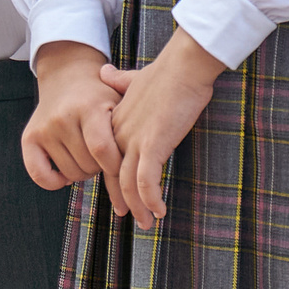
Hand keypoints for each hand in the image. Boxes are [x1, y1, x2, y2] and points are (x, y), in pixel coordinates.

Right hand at [21, 40, 125, 197]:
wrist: (68, 77)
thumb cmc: (101, 97)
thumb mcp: (119, 101)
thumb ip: (133, 126)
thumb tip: (143, 164)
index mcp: (89, 107)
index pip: (102, 150)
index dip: (115, 165)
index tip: (122, 163)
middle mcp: (63, 117)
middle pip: (87, 165)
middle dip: (101, 167)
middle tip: (104, 154)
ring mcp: (44, 128)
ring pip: (70, 173)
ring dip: (83, 172)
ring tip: (88, 155)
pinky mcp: (29, 138)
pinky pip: (39, 175)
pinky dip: (53, 181)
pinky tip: (64, 174)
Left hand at [102, 29, 223, 227]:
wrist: (183, 65)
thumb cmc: (167, 72)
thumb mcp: (135, 77)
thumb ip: (119, 81)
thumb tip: (105, 72)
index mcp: (116, 121)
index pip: (107, 159)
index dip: (113, 181)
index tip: (121, 197)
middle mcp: (120, 133)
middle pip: (114, 176)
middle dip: (123, 200)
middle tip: (130, 218)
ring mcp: (134, 140)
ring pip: (128, 184)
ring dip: (138, 207)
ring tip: (148, 223)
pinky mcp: (153, 144)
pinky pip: (146, 181)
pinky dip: (152, 199)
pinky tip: (161, 210)